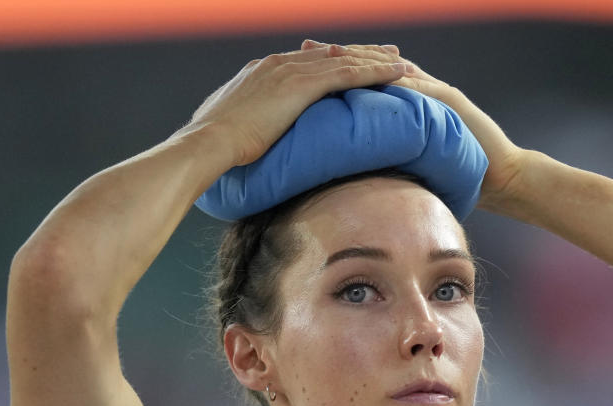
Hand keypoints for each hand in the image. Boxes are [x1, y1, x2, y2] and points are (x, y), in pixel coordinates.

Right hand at [182, 42, 412, 167]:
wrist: (209, 141)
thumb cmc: (214, 144)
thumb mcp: (232, 126)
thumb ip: (246, 122)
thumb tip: (247, 136)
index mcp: (262, 71)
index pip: (307, 60)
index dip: (333, 59)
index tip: (351, 59)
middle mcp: (279, 64)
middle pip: (331, 53)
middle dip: (361, 52)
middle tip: (388, 52)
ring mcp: (291, 72)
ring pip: (346, 60)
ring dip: (377, 60)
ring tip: (403, 61)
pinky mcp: (303, 86)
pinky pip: (350, 75)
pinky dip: (377, 72)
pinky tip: (399, 73)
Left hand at [301, 40, 525, 212]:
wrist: (497, 178)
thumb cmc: (452, 174)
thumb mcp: (409, 161)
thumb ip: (384, 154)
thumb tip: (348, 167)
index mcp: (406, 101)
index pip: (364, 77)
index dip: (332, 69)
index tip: (299, 64)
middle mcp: (419, 88)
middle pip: (373, 64)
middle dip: (337, 55)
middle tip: (305, 48)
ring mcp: (435, 91)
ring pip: (393, 68)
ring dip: (361, 60)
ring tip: (330, 55)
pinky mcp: (448, 102)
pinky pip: (419, 88)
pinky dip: (394, 82)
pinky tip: (371, 77)